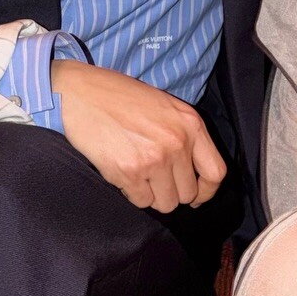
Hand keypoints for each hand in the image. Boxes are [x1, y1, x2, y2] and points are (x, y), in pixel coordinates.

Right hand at [52, 60, 225, 212]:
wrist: (80, 92)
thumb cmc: (120, 97)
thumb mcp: (165, 106)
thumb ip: (184, 135)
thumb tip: (193, 173)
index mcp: (191, 124)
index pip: (216, 172)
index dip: (206, 191)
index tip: (195, 196)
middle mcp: (177, 142)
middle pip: (187, 193)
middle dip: (171, 192)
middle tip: (155, 180)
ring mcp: (154, 159)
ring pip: (165, 203)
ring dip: (152, 195)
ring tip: (138, 174)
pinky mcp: (129, 171)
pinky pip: (140, 201)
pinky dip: (132, 193)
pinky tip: (122, 172)